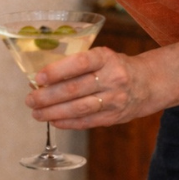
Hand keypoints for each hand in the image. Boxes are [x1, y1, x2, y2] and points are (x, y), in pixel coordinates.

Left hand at [26, 46, 154, 128]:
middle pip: (74, 89)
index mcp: (106, 58)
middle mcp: (113, 78)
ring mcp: (115, 99)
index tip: (38, 77)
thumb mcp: (100, 57)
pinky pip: (86, 122)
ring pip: (78, 108)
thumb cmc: (114, 68)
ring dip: (53, 112)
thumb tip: (38, 80)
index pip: (80, 62)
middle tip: (30, 100)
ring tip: (36, 113)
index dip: (57, 71)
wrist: (148, 83)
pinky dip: (66, 122)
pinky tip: (53, 120)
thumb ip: (74, 66)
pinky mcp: (114, 116)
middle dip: (47, 96)